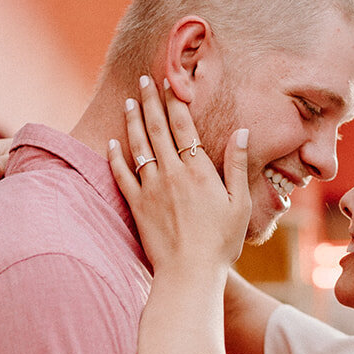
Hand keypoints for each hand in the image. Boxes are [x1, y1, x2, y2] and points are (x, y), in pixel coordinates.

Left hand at [109, 76, 250, 274]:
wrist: (189, 273)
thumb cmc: (220, 242)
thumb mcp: (239, 203)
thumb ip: (237, 165)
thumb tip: (242, 131)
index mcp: (198, 170)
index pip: (183, 126)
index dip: (173, 101)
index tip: (167, 83)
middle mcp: (171, 173)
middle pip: (156, 129)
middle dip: (149, 101)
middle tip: (143, 80)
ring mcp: (151, 189)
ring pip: (137, 146)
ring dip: (132, 121)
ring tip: (128, 102)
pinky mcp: (137, 206)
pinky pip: (121, 175)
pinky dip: (115, 157)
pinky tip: (112, 142)